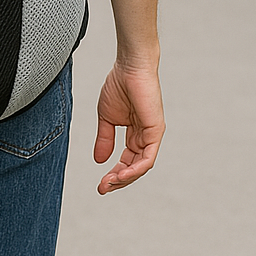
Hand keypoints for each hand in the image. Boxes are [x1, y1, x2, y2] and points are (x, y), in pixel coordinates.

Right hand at [93, 61, 164, 193]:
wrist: (128, 67)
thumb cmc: (119, 85)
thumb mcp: (106, 118)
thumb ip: (104, 139)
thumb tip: (99, 160)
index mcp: (135, 134)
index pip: (126, 161)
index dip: (113, 173)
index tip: (100, 184)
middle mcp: (145, 137)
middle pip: (134, 167)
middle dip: (118, 180)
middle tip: (102, 189)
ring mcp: (152, 135)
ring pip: (141, 166)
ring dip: (125, 178)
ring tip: (109, 183)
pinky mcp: (156, 130)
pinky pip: (147, 157)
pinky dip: (135, 169)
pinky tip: (121, 174)